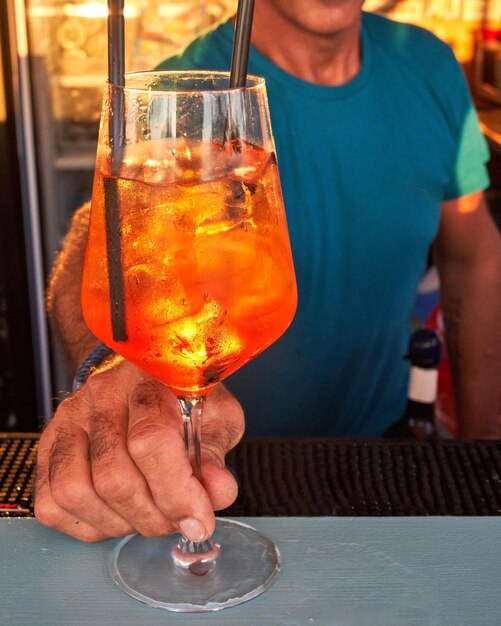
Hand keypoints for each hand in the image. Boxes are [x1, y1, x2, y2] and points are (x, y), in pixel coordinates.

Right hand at [35, 358, 243, 541]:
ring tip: (148, 516)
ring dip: (119, 522)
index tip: (199, 520)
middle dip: (153, 516)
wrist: (145, 379)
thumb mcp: (216, 416)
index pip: (150, 441)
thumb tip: (217, 492)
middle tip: (177, 520)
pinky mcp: (49, 445)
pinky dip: (88, 524)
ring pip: (76, 492)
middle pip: (113, 476)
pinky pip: (51, 503)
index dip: (176, 492)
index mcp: (148, 381)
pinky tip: (118, 514)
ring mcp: (68, 419)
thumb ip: (215, 454)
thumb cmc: (183, 399)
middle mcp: (101, 396)